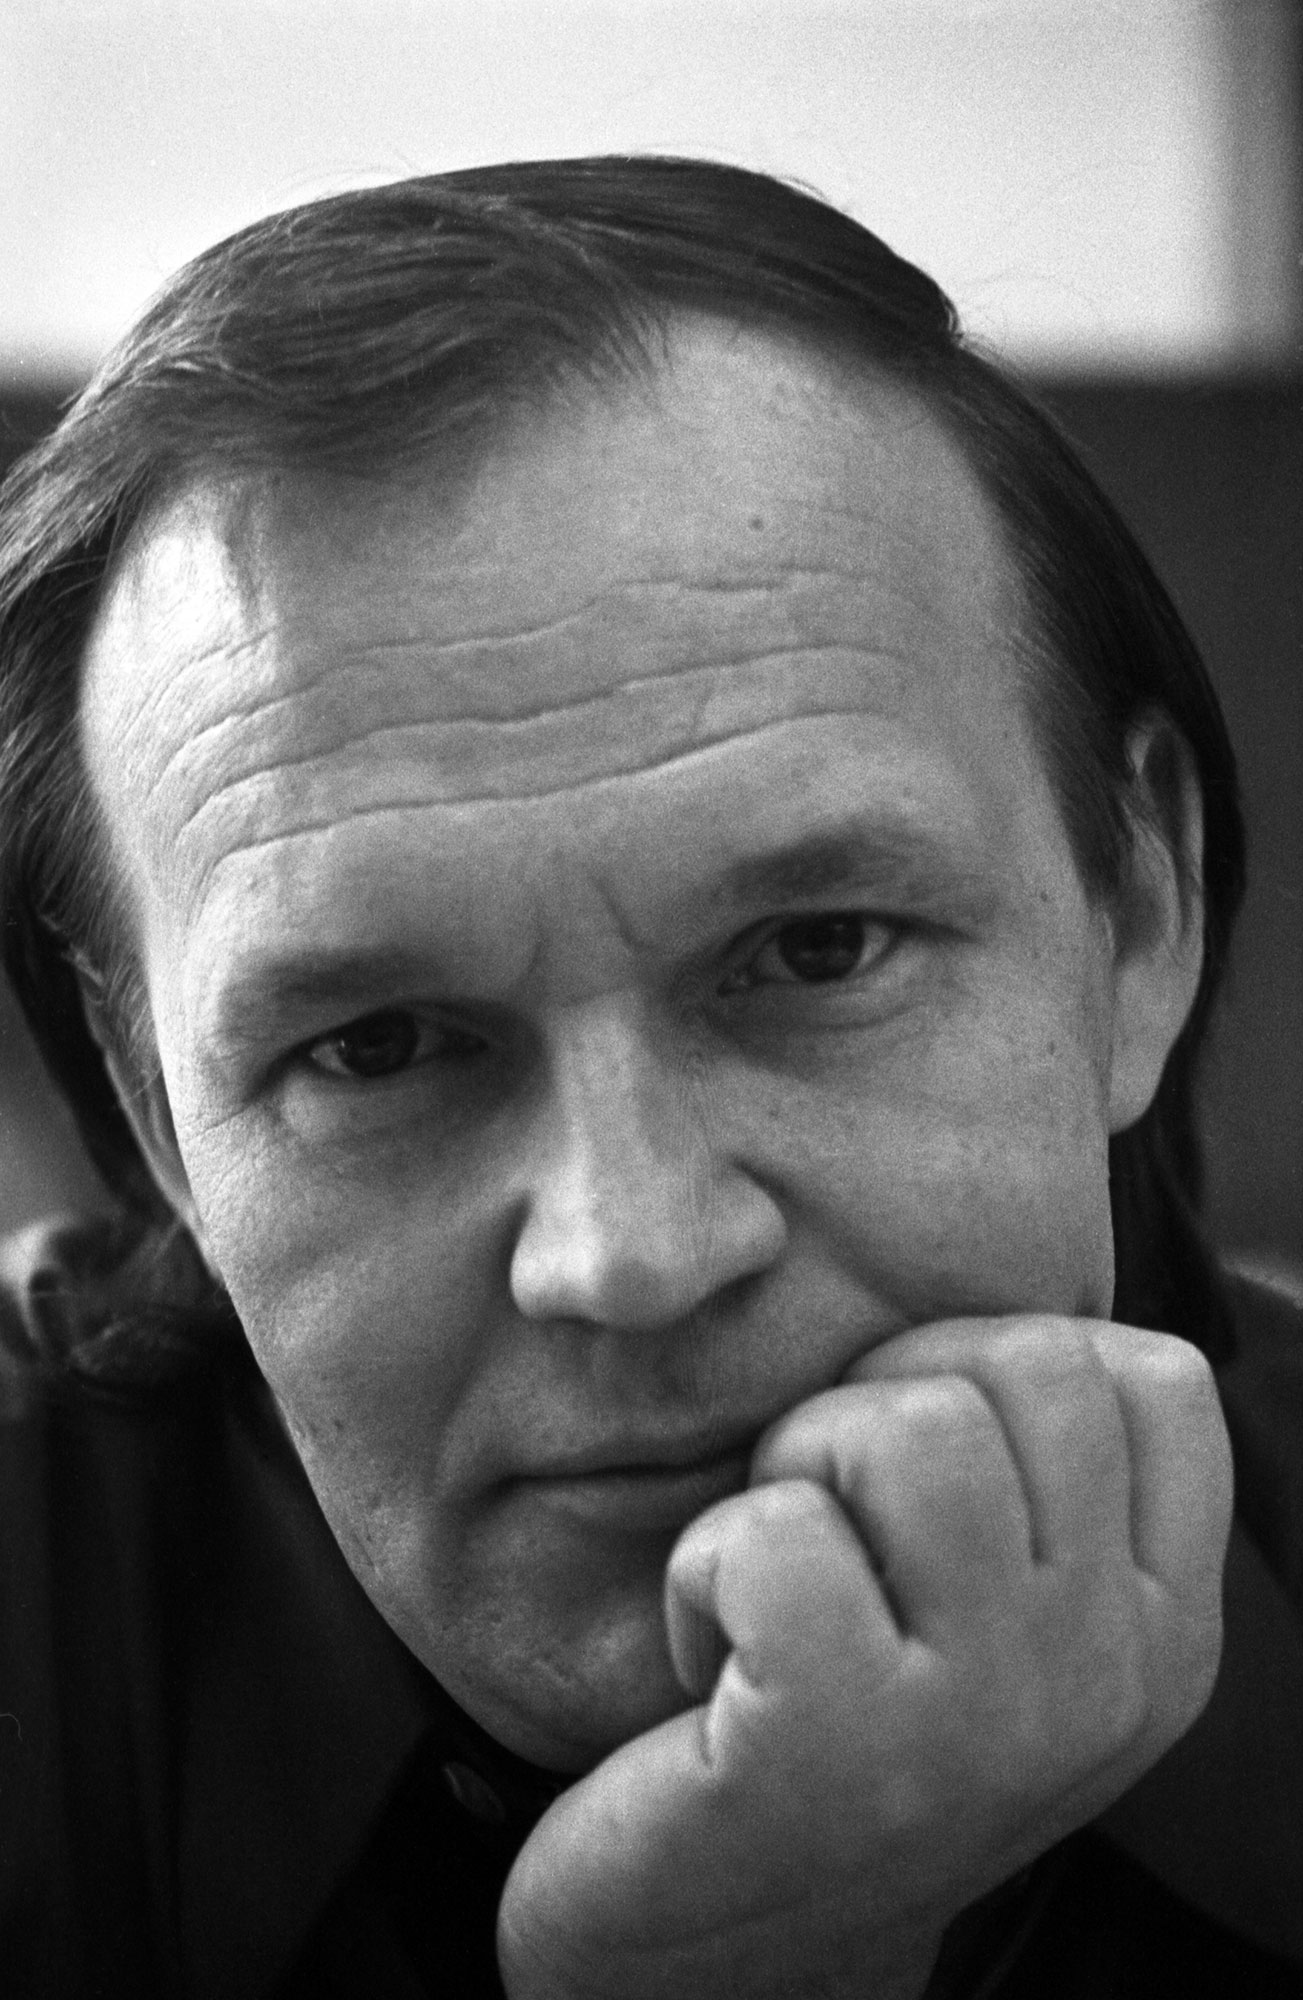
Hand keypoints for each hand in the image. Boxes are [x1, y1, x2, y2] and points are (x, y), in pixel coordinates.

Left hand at [497, 1316, 1231, 1998]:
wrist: (713, 1966)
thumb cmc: (843, 1737)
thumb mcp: (998, 1624)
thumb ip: (1039, 1485)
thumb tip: (1004, 1312)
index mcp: (1165, 1638)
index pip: (1153, 1380)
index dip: (1003, 1361)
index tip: (921, 1458)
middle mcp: (1107, 1680)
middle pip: (1026, 1370)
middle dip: (884, 1401)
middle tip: (830, 1519)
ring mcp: (986, 1723)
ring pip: (909, 1432)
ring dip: (795, 1473)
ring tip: (777, 1582)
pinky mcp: (839, 1751)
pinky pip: (773, 1535)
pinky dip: (703, 1569)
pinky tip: (708, 1659)